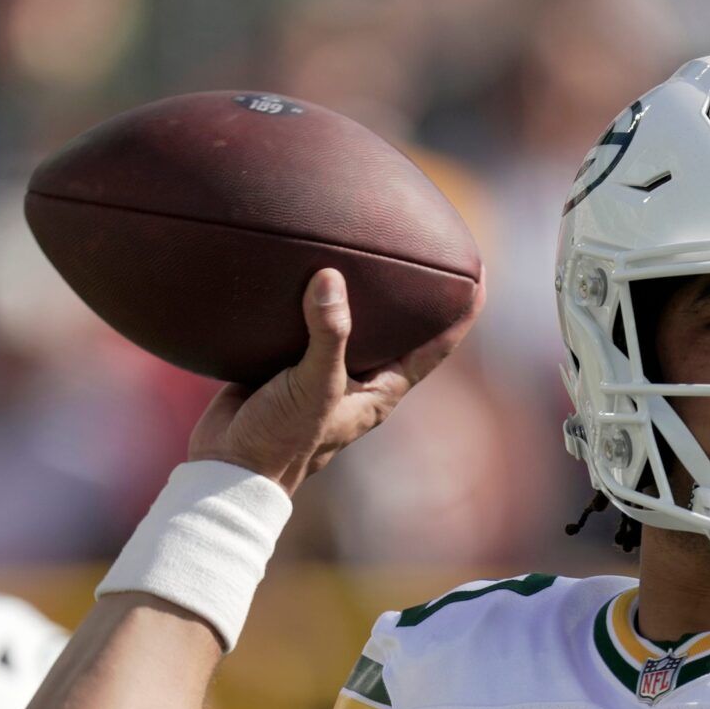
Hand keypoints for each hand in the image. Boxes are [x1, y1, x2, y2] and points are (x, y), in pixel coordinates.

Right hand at [188, 267, 483, 493]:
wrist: (230, 467)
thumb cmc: (283, 438)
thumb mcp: (315, 386)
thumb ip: (327, 335)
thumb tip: (330, 279)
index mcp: (380, 389)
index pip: (433, 348)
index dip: (460, 314)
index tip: (479, 275)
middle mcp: (358, 378)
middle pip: (397, 328)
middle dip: (411, 292)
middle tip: (426, 245)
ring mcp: (323, 369)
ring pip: (350, 321)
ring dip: (358, 289)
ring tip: (368, 241)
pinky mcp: (286, 361)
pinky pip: (305, 320)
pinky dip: (308, 296)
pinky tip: (303, 263)